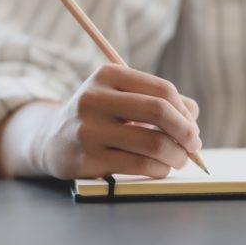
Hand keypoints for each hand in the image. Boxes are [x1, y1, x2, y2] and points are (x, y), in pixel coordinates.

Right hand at [4, 64, 201, 179]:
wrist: (51, 140)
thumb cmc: (101, 117)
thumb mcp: (123, 97)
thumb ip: (160, 101)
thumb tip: (193, 116)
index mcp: (108, 75)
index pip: (162, 90)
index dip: (184, 111)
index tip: (192, 126)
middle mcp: (94, 99)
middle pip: (159, 112)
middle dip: (185, 132)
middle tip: (194, 144)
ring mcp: (89, 130)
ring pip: (152, 142)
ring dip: (176, 155)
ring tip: (180, 159)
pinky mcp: (87, 159)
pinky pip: (139, 165)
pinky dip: (160, 169)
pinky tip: (161, 168)